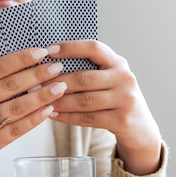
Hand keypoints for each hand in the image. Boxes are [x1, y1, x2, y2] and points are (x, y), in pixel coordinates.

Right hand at [0, 46, 66, 176]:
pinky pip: (16, 129)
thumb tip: (27, 63)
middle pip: (9, 85)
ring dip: (41, 96)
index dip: (21, 58)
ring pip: (15, 107)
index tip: (42, 51)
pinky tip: (49, 110)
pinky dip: (34, 119)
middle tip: (57, 67)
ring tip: (60, 87)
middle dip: (37, 74)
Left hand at [47, 40, 162, 175]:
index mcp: (118, 63)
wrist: (141, 128)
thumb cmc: (115, 99)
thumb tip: (49, 62)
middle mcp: (124, 78)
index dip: (70, 48)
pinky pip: (88, 118)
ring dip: (59, 101)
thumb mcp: (109, 78)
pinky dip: (67, 117)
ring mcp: (125, 99)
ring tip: (40, 100)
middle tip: (34, 83)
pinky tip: (53, 114)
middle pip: (84, 77)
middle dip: (56, 81)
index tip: (49, 50)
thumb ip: (88, 69)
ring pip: (84, 100)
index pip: (94, 48)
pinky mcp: (122, 120)